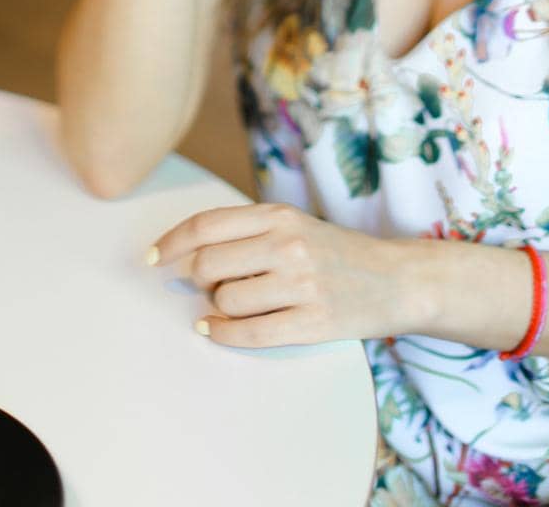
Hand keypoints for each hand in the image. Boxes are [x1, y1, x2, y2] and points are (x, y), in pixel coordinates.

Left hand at [146, 202, 410, 347]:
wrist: (397, 279)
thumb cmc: (334, 251)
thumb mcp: (293, 224)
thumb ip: (246, 230)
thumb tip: (188, 251)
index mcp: (278, 215)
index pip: (206, 225)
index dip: (170, 243)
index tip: (151, 258)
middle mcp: (287, 245)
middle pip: (207, 264)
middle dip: (195, 279)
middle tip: (202, 285)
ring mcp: (300, 284)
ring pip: (226, 300)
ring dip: (216, 306)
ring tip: (231, 303)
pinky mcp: (312, 323)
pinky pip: (250, 333)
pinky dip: (223, 333)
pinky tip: (214, 329)